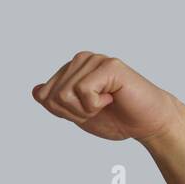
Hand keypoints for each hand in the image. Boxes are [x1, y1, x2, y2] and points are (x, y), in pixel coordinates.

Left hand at [32, 51, 183, 141]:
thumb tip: (37, 91)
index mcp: (71, 70)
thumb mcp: (78, 115)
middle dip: (74, 112)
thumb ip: (56, 104)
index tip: (86, 111)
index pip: (43, 96)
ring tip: (107, 102)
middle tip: (99, 108)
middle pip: (52, 96)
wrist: (148, 124)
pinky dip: (96, 104)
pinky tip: (113, 97)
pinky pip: (83, 90)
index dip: (63, 113)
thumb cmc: (116, 119)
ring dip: (86, 109)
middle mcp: (81, 60)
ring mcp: (95, 60)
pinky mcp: (109, 65)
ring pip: (65, 94)